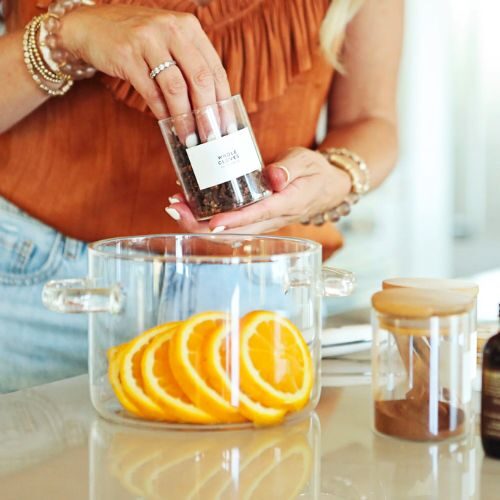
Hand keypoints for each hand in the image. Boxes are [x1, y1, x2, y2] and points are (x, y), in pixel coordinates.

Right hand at [60, 5, 229, 120]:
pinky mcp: (127, 55)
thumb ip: (190, 67)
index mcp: (189, 28)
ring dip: (185, 118)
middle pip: (200, 79)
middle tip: (211, 137)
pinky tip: (168, 125)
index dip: (223, 102)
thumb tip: (209, 110)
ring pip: (176, 88)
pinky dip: (162, 112)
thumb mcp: (169, 43)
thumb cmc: (137, 41)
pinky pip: (151, 91)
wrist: (90, 26)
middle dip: (208, 114)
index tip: (226, 126)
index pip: (215, 69)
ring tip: (190, 137)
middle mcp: (172, 30)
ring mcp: (148, 40)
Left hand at [165, 147, 351, 233]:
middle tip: (175, 209)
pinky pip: (230, 222)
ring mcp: (262, 221)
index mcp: (286, 204)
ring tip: (174, 206)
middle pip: (235, 231)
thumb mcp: (307, 161)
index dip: (234, 221)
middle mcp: (271, 219)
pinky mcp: (255, 217)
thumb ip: (290, 168)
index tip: (212, 223)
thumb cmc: (315, 172)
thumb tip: (273, 177)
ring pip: (228, 230)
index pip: (258, 215)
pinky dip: (206, 216)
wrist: (325, 189)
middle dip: (201, 225)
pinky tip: (189, 202)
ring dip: (199, 222)